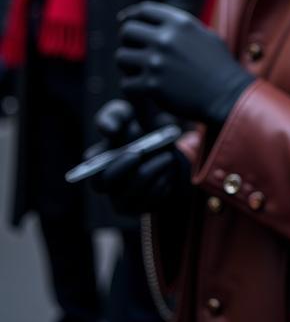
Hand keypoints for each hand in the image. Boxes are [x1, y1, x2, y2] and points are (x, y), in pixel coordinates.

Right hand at [91, 99, 189, 213]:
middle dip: (121, 166)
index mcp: (98, 160)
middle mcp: (106, 183)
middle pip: (101, 183)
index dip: (99, 159)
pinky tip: (167, 170)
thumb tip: (109, 130)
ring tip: (167, 155)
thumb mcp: (131, 114)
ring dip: (152, 168)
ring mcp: (121, 199)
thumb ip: (116, 115)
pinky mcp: (140, 208)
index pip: (88, 166)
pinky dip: (163, 180)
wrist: (169, 147)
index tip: (118, 142)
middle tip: (140, 151)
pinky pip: (151, 198)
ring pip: (132, 188)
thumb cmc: (142, 126)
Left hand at [117, 2, 253, 125]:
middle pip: (127, 31)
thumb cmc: (220, 66)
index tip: (124, 21)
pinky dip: (133, 87)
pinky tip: (144, 90)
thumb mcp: (206, 36)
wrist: (227, 94)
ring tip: (139, 71)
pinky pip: (126, 83)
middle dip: (128, 41)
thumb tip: (160, 24)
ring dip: (127, 65)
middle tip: (136, 52)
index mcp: (180, 23)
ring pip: (121, 56)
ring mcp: (156, 62)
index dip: (131, 16)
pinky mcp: (151, 85)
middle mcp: (165, 39)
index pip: (144, 10)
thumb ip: (182, 28)